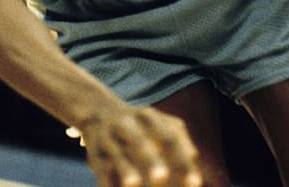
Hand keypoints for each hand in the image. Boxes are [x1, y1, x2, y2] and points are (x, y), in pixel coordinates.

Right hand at [80, 103, 201, 186]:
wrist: (96, 108)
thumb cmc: (138, 124)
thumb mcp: (158, 123)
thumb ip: (178, 138)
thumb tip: (193, 157)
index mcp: (147, 117)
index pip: (168, 136)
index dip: (181, 159)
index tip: (195, 184)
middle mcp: (125, 123)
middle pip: (138, 139)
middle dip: (149, 159)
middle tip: (162, 178)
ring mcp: (106, 136)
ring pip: (115, 153)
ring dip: (125, 169)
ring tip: (134, 185)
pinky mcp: (94, 152)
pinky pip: (101, 169)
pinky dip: (107, 184)